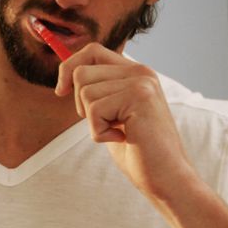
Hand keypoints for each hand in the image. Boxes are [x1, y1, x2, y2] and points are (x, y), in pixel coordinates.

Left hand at [55, 43, 198, 200]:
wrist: (167, 177)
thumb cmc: (136, 150)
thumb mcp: (111, 113)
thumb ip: (98, 90)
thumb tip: (67, 75)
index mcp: (135, 72)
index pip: (92, 50)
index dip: (69, 66)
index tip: (60, 91)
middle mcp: (140, 72)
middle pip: (80, 72)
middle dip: (81, 104)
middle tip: (108, 123)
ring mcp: (141, 82)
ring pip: (85, 92)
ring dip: (93, 120)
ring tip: (119, 131)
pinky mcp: (139, 97)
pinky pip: (93, 110)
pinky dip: (99, 132)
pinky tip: (123, 139)